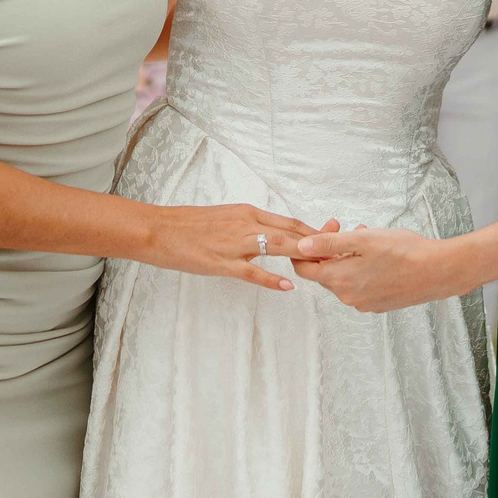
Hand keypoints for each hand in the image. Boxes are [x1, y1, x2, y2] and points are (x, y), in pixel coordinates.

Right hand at [143, 203, 325, 290]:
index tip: (331, 241)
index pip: (288, 221)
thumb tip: (267, 235)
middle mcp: (245, 223)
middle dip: (317, 242)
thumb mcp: (224, 219)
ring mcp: (234, 243)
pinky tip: (288, 285)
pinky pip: (252, 271)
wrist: (158, 229)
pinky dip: (272, 278)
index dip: (313, 231)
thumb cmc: (187, 226)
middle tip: (338, 253)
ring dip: (302, 255)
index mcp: (246, 212)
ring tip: (322, 267)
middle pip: (290, 231)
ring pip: (277, 246)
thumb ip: (246, 226)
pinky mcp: (221, 262)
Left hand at [290, 226, 468, 312]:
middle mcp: (348, 296)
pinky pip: (359, 285)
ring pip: (343, 277)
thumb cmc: (403, 252)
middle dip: (329, 248)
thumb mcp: (362, 240)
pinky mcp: (378, 304)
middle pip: (325, 272)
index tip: (320, 231)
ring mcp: (363, 302)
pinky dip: (361, 268)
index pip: (304, 269)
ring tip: (365, 236)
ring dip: (347, 257)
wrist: (437, 271)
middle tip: (344, 227)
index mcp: (339, 280)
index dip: (305, 248)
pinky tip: (377, 254)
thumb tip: (301, 247)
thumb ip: (329, 244)